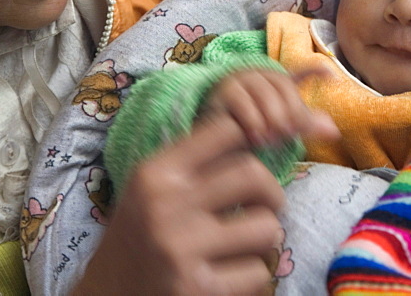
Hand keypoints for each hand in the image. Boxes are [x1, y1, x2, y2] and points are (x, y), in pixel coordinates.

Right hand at [75, 114, 286, 294]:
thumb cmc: (138, 237)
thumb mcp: (150, 189)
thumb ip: (193, 163)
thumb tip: (257, 134)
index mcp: (155, 173)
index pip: (226, 130)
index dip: (252, 142)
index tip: (254, 162)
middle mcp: (166, 206)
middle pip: (254, 175)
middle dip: (272, 194)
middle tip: (267, 208)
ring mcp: (181, 249)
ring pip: (266, 227)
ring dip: (265, 239)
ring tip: (248, 245)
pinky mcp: (197, 290)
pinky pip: (258, 273)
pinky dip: (252, 276)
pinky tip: (231, 276)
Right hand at [205, 67, 338, 146]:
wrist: (210, 135)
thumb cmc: (249, 129)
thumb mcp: (279, 128)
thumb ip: (304, 126)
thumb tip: (334, 131)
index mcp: (277, 82)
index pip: (299, 72)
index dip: (315, 72)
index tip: (332, 76)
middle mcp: (260, 75)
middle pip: (283, 86)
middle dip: (290, 112)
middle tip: (289, 134)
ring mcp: (242, 80)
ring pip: (264, 93)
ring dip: (271, 117)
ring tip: (272, 140)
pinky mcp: (224, 91)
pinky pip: (242, 102)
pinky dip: (252, 120)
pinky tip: (256, 137)